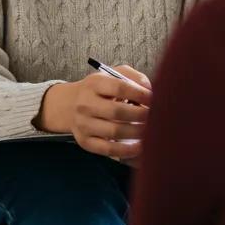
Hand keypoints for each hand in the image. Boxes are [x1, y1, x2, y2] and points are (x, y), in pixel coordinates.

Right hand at [36, 65, 151, 160]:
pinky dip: (126, 150)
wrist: (69, 105)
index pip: (120, 87)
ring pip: (114, 132)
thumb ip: (133, 77)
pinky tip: (140, 146)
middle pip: (117, 111)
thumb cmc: (99, 89)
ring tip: (151, 130)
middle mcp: (85, 104)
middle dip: (141, 115)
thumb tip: (151, 91)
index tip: (154, 98)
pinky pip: (108, 149)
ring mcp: (84, 124)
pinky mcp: (85, 141)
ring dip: (137, 132)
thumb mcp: (112, 74)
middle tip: (155, 116)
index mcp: (94, 83)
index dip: (140, 94)